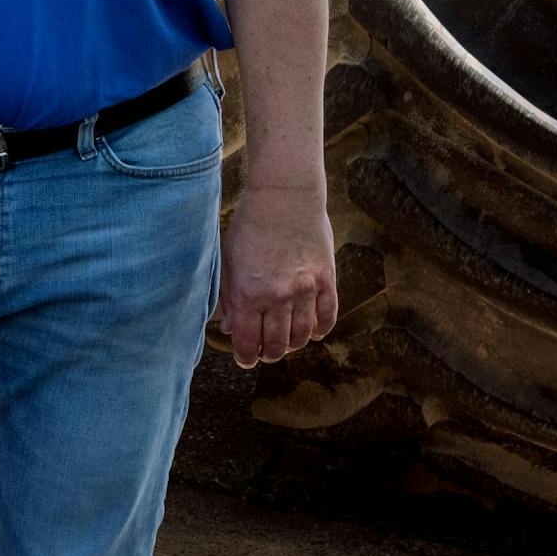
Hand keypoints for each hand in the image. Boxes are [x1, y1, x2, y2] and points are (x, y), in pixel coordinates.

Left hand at [217, 183, 338, 368]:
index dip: (247, 357)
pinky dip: (320, 330)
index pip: (248, 342)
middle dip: (269, 354)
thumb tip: (231, 329)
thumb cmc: (250, 226)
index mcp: (247, 292)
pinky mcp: (327, 280)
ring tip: (286, 342)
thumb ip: (229, 297)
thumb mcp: (229, 260)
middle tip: (266, 353)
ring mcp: (305, 290)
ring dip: (293, 344)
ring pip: (303, 336)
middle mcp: (277, 296)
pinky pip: (327, 318)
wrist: (284, 196)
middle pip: (277, 345)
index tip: (246, 360)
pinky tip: (313, 332)